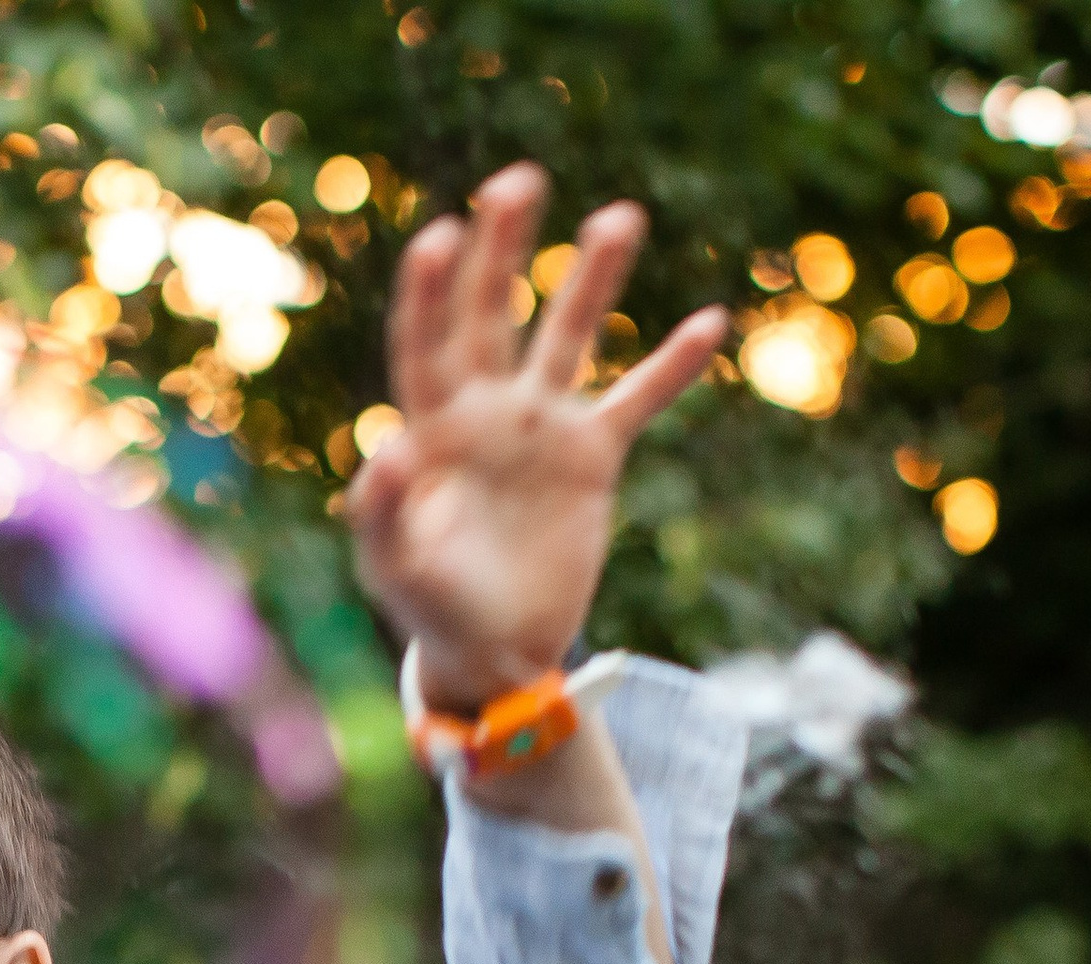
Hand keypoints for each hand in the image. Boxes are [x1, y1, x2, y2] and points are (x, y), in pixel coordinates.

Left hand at [349, 162, 729, 714]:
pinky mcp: (591, 458)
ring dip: (591, 279)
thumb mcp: (394, 569)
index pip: (425, 346)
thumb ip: (381, 512)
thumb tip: (387, 449)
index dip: (429, 295)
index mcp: (430, 432)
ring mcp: (541, 429)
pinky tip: (709, 322)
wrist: (495, 652)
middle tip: (516, 183)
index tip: (439, 238)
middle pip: (491, 315)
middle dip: (500, 251)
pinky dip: (671, 366)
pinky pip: (637, 400)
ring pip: (567, 337)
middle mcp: (485, 414)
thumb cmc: (432, 610)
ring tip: (618, 218)